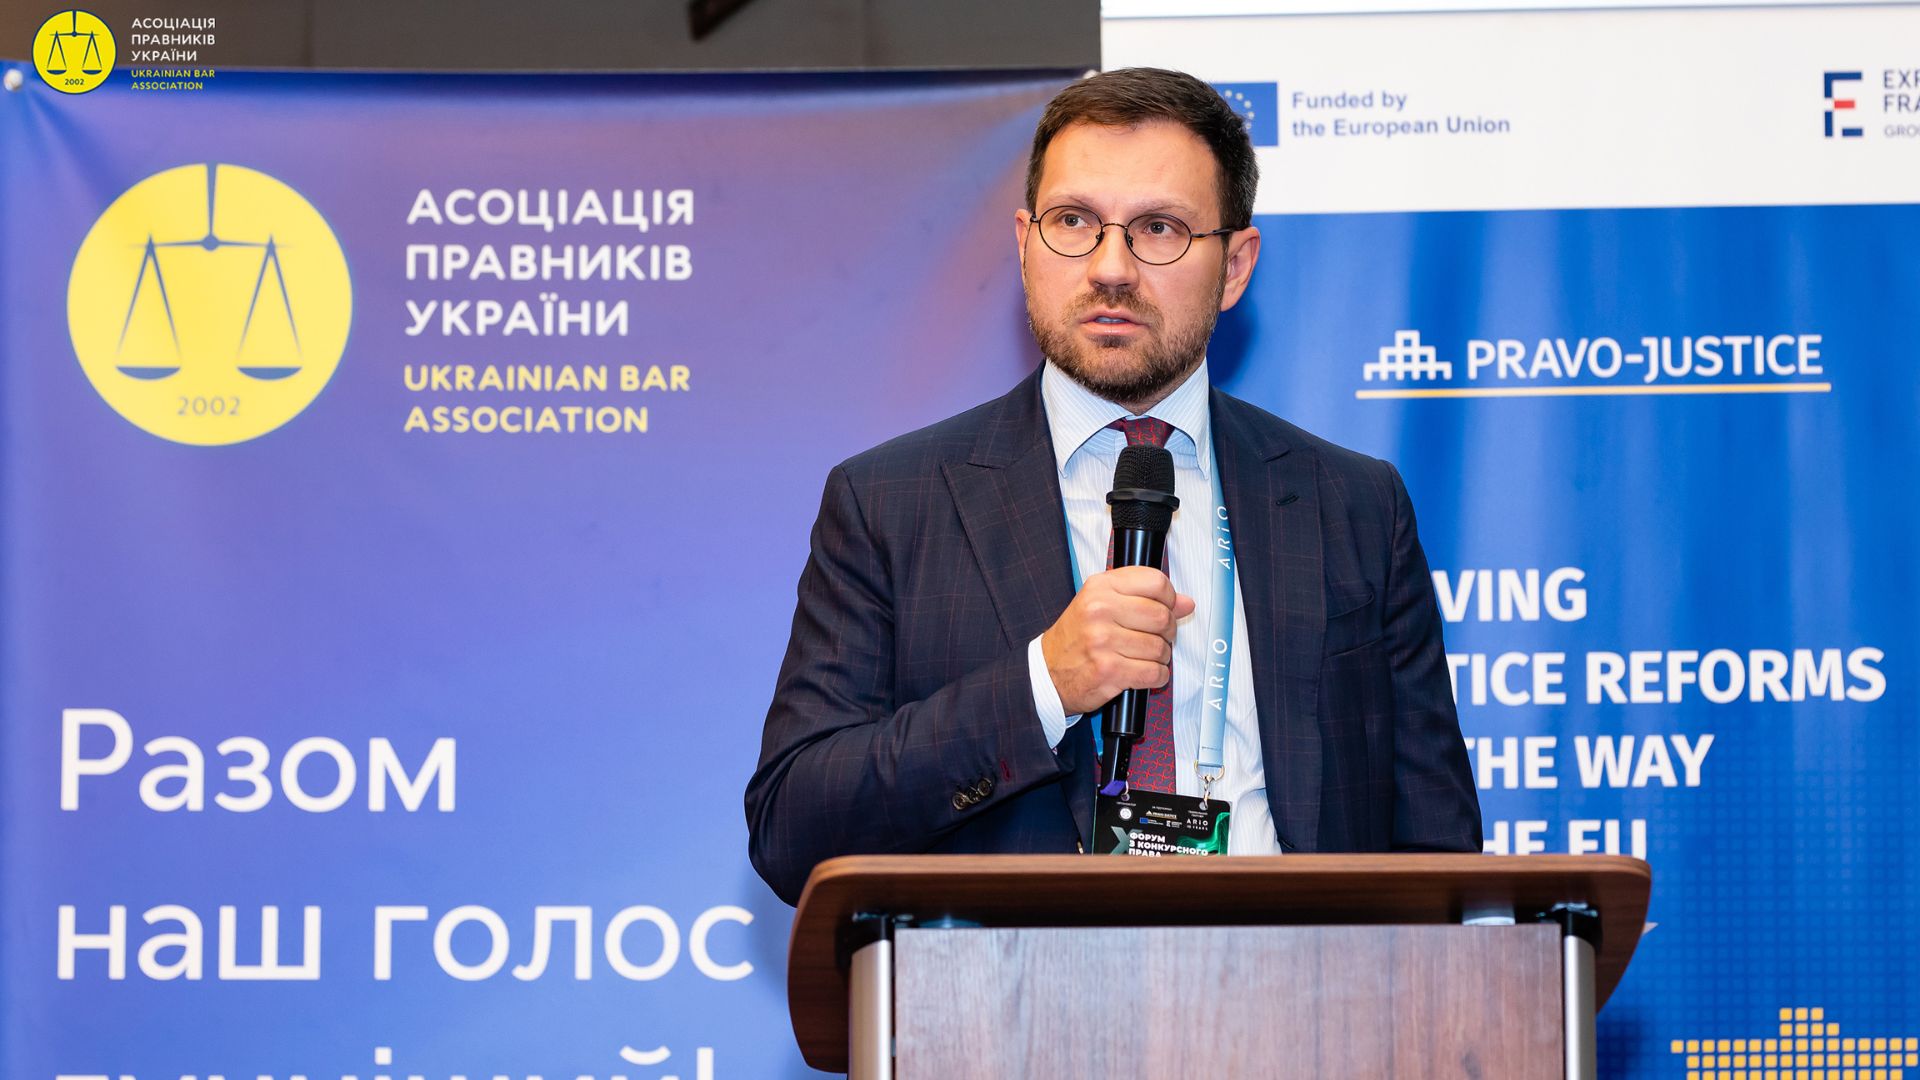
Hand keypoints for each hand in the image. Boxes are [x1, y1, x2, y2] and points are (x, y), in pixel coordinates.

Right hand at [1039, 566, 1194, 715]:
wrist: (1047, 672)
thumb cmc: (1077, 637)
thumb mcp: (1103, 604)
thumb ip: (1144, 598)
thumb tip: (1186, 603)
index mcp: (1100, 587)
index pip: (1156, 582)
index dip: (1170, 598)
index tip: (1166, 608)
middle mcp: (1100, 610)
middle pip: (1162, 617)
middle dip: (1167, 632)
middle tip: (1156, 637)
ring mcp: (1103, 641)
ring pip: (1161, 648)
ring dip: (1160, 657)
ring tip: (1143, 656)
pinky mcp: (1108, 670)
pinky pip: (1154, 673)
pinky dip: (1156, 677)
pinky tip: (1142, 673)